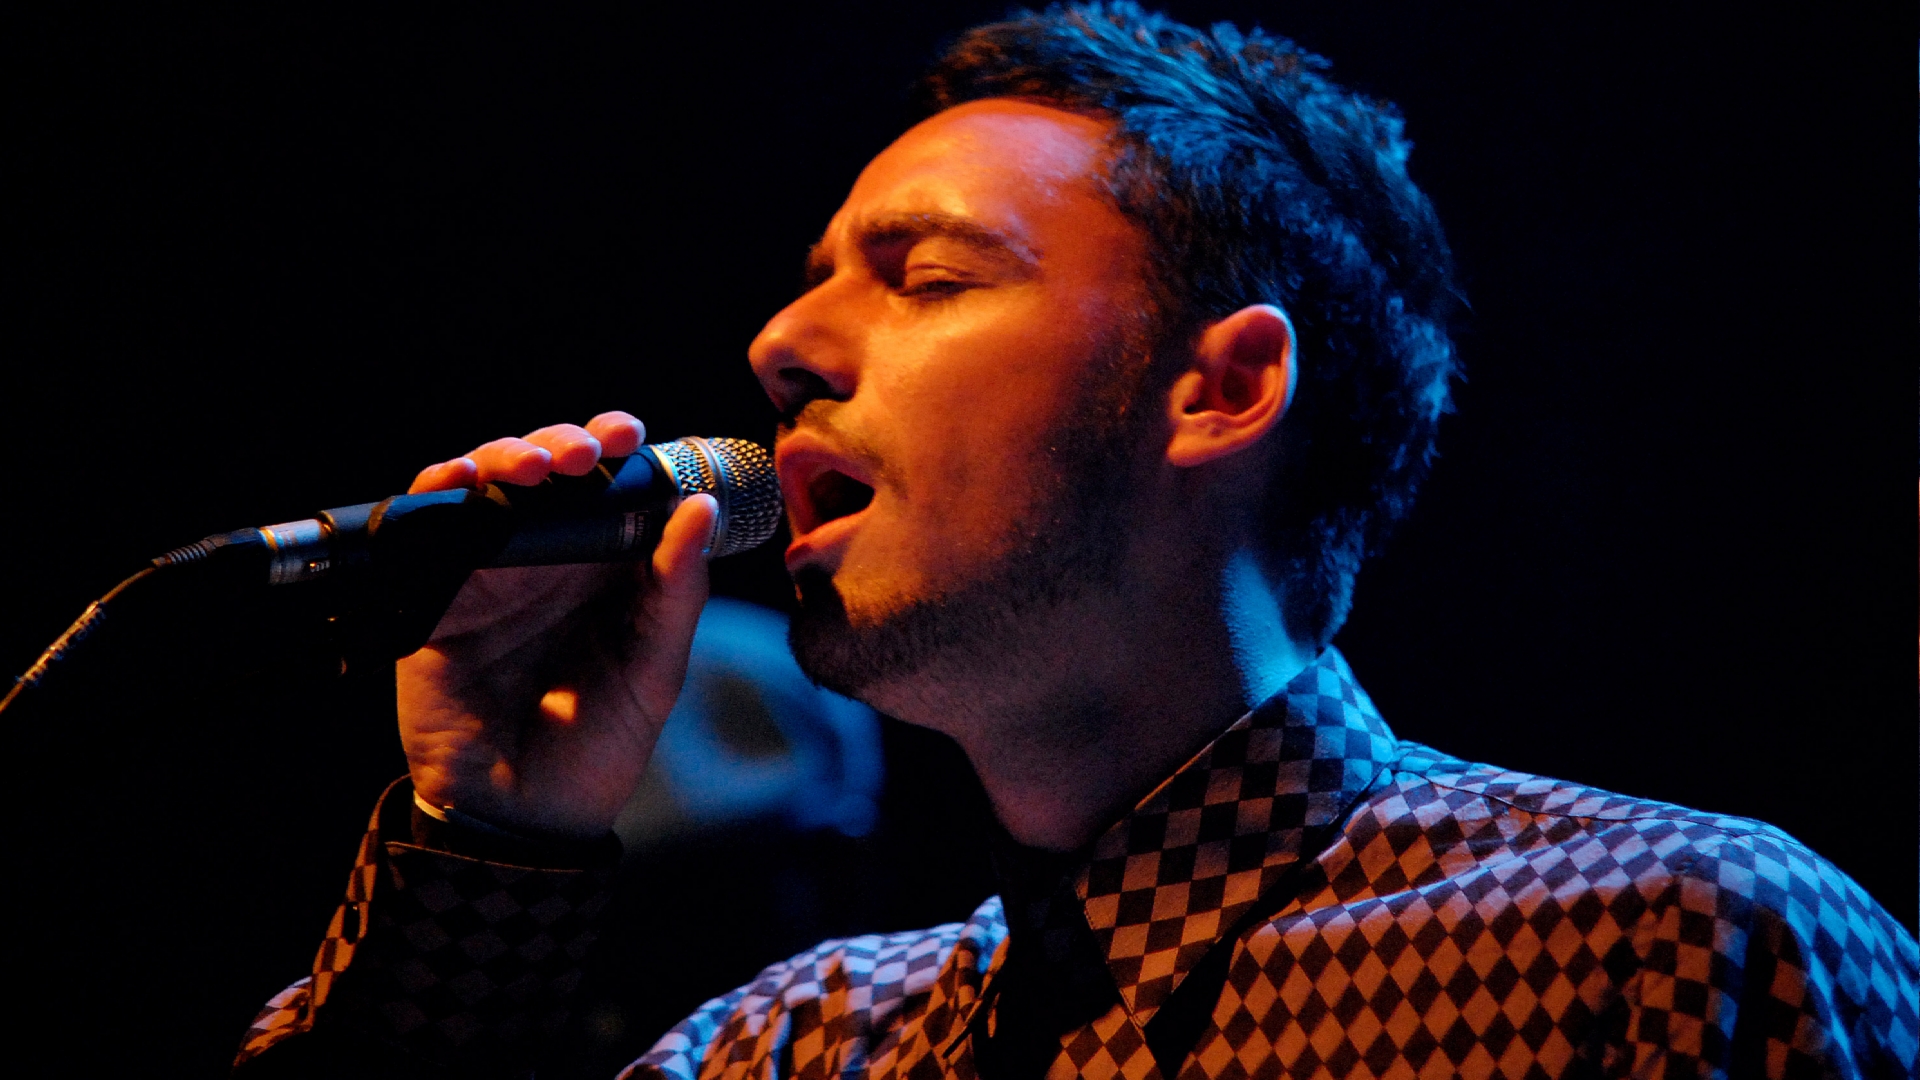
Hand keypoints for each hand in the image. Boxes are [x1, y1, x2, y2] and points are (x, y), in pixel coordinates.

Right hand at [394, 411, 717, 837]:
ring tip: (535, 465)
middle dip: (564, 443)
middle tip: (588, 450)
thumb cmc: (597, 749)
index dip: (620, 451)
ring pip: (489, 486)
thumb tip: (701, 508)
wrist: (522, 819)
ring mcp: (488, 574)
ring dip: (508, 456)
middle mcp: (547, 561)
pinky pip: (427, 528)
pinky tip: (462, 480)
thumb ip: (676, 593)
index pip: (612, 487)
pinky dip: (440, 491)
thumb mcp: (654, 672)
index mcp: (607, 571)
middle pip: (548, 473)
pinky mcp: (433, 597)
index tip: (633, 436)